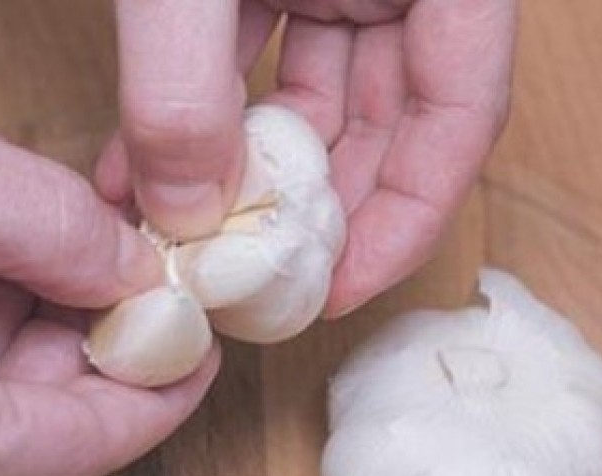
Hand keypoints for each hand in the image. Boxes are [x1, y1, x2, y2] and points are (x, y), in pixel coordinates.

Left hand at [102, 0, 515, 314]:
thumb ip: (186, 84)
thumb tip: (183, 211)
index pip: (463, 114)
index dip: (408, 217)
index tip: (337, 293)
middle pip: (386, 120)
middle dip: (309, 210)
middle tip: (248, 285)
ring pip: (309, 96)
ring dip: (238, 173)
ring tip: (179, 240)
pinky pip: (247, 56)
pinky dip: (196, 115)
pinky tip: (137, 174)